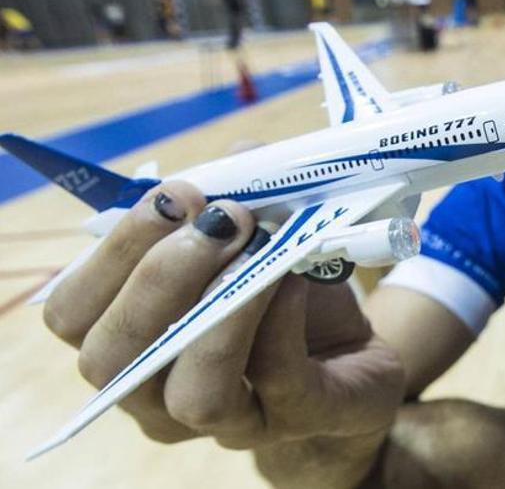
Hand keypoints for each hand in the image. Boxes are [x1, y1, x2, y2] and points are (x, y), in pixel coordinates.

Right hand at [43, 181, 404, 480]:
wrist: (358, 358)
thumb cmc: (288, 298)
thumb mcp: (257, 241)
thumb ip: (237, 196)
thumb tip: (242, 156)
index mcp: (130, 344)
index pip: (74, 314)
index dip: (111, 253)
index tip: (174, 195)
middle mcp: (160, 396)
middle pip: (114, 358)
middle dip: (159, 275)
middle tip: (219, 216)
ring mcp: (229, 421)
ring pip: (193, 392)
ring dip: (219, 306)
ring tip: (256, 243)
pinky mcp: (300, 419)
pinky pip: (275, 379)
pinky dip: (280, 319)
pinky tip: (295, 275)